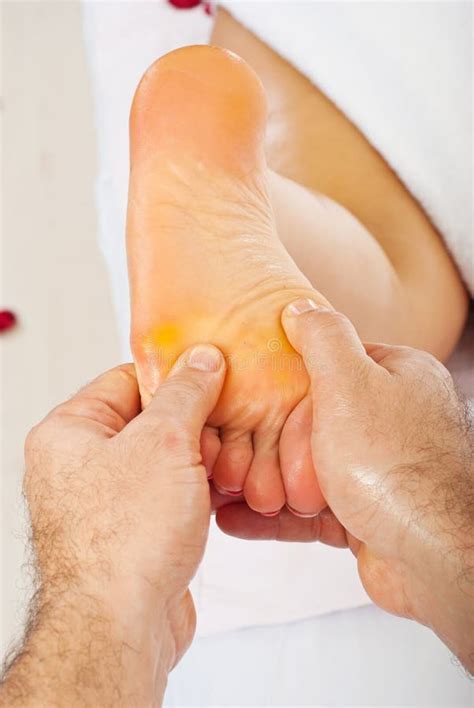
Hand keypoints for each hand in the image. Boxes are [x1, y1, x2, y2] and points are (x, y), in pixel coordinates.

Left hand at [2, 346, 224, 705]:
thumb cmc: (123, 540)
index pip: (128, 378)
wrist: (121, 625)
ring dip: (203, 458)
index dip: (174, 373)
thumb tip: (203, 360)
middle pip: (151, 419)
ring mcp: (109, 499)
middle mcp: (83, 464)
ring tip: (232, 461)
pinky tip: (228, 488)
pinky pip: (172, 492)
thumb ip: (186, 393)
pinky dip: (199, 488)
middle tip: (229, 422)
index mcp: (71, 431)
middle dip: (196, 423)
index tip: (213, 370)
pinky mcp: (134, 529)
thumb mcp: (164, 442)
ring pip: (166, 458)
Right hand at [218, 300, 473, 670]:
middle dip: (268, 441)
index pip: (330, 367)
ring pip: (308, 469)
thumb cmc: (392, 466)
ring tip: (219, 486)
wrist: (430, 556)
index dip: (285, 383)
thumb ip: (323, 339)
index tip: (248, 394)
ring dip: (263, 480)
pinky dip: (273, 517)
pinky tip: (235, 518)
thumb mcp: (349, 383)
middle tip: (226, 448)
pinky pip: (310, 511)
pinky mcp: (366, 514)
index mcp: (398, 378)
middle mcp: (394, 422)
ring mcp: (379, 471)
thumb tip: (300, 308)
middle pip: (314, 422)